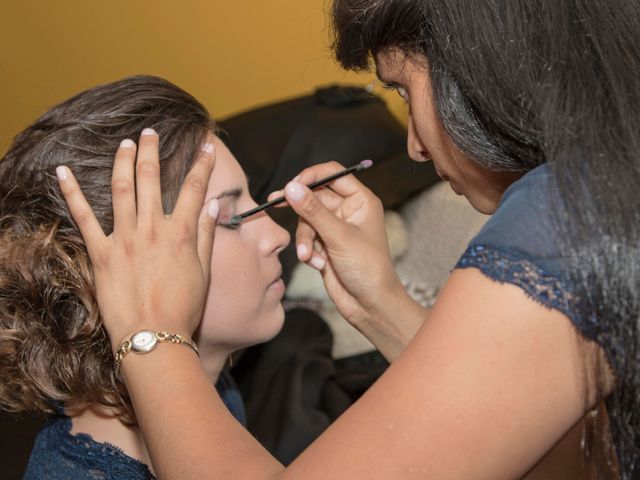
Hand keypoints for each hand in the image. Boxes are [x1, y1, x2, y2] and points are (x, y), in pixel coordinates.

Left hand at [55, 129, 218, 350]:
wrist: (154, 337)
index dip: (203, 165)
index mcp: (182, 234)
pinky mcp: (102, 253)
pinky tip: (62, 171)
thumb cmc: (184, 309)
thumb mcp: (204, 272)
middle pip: (153, 179)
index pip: (195, 189)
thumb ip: (208, 236)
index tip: (207, 147)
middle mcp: (153, 229)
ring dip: (123, 161)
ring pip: (123, 189)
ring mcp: (125, 239)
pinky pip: (83, 218)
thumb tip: (213, 206)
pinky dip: (71, 193)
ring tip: (125, 142)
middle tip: (151, 133)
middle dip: (152, 151)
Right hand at [270, 162, 425, 358]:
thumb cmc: (368, 268)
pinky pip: (307, 238)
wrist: (371, 305)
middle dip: (300, 210)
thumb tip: (291, 187)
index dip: (311, 176)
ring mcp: (336, 228)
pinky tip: (317, 264)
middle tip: (274, 203)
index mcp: (361, 201)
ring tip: (307, 256)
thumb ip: (313, 210)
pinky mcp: (325, 245)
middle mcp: (348, 211)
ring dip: (304, 238)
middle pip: (314, 196)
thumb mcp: (339, 237)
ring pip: (307, 220)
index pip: (333, 174)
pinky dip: (307, 250)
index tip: (291, 185)